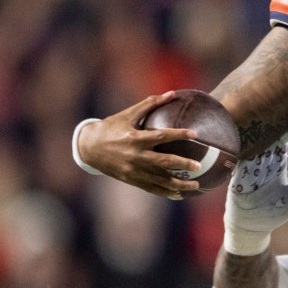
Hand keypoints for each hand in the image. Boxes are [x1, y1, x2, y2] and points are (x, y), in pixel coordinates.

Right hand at [78, 92, 202, 198]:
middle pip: (163, 162)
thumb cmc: (110, 128)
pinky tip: (179, 194)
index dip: (179, 134)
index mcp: (135, 138)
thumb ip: (150, 104)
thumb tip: (171, 93)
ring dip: (179, 184)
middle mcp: (135, 156)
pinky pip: (152, 188)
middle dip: (182, 165)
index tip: (195, 134)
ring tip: (196, 185)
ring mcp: (134, 170)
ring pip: (160, 180)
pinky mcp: (132, 180)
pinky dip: (166, 192)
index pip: (161, 136)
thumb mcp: (127, 114)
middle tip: (198, 166)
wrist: (89, 148)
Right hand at [224, 124, 287, 254]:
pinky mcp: (238, 181)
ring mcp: (249, 172)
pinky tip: (247, 142)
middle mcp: (262, 165)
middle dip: (272, 127)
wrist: (253, 230)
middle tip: (278, 108)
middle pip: (267, 141)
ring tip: (263, 120)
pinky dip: (244, 154)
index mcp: (276, 167)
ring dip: (258, 136)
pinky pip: (240, 165)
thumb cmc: (273, 214)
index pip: (281, 143)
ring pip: (254, 149)